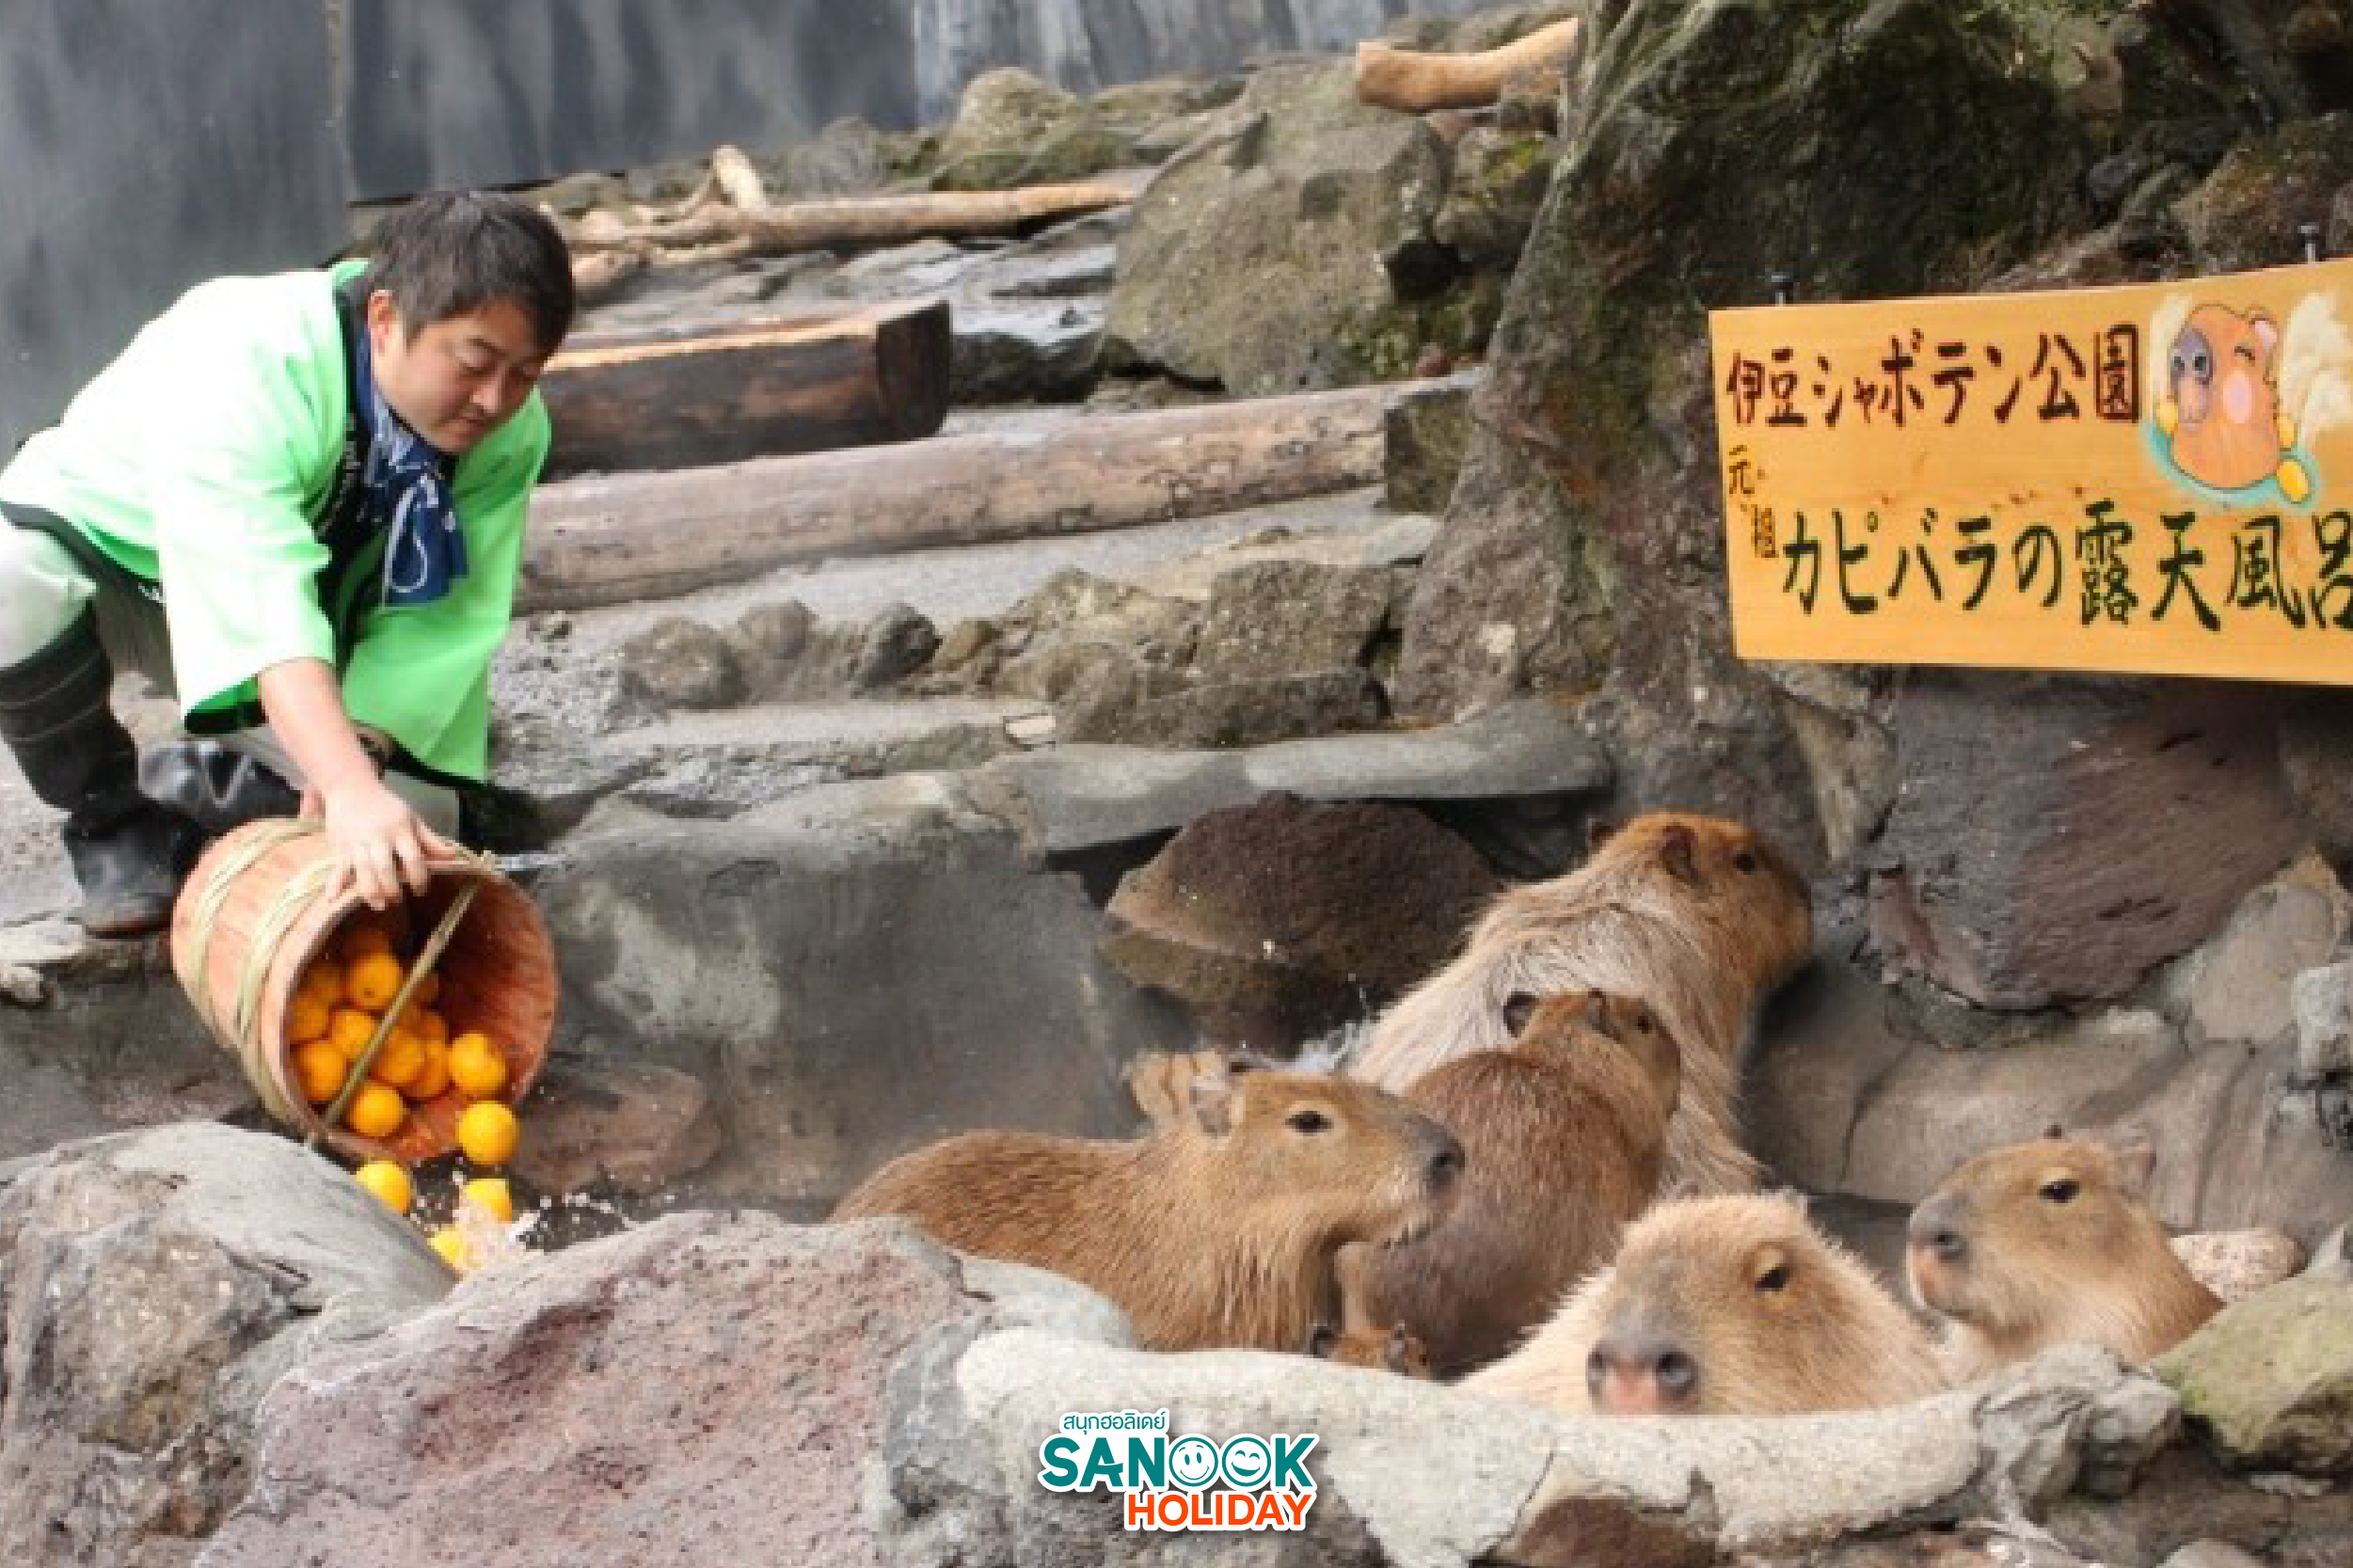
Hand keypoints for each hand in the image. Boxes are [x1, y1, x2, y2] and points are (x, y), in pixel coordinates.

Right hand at [300, 772, 452, 909]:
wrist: (350, 788)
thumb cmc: (385, 807)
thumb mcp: (411, 818)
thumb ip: (430, 839)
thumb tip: (451, 856)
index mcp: (399, 829)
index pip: (413, 857)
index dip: (419, 876)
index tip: (422, 890)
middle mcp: (378, 837)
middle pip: (384, 867)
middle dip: (392, 888)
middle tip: (397, 900)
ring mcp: (356, 843)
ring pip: (362, 871)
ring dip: (370, 891)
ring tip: (380, 905)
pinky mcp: (339, 848)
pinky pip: (338, 868)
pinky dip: (334, 885)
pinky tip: (332, 900)